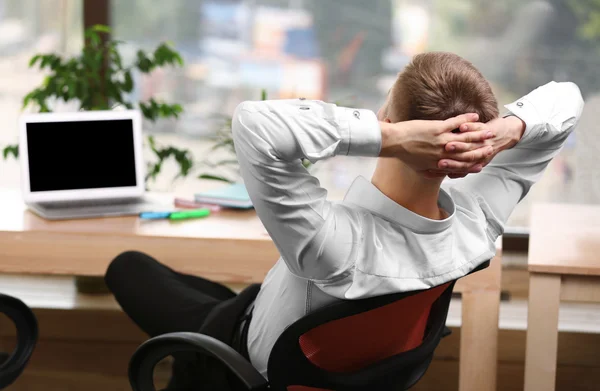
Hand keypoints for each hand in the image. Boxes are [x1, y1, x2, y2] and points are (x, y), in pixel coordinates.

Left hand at [380, 113, 495, 172]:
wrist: (393, 142)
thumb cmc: (402, 154)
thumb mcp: (418, 166)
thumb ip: (429, 169)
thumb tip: (435, 172)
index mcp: (439, 162)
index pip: (460, 164)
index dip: (472, 163)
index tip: (482, 162)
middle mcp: (443, 153)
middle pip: (467, 152)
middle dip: (481, 148)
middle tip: (492, 145)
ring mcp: (441, 140)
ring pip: (465, 138)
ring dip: (478, 134)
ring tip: (489, 130)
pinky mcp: (437, 128)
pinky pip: (456, 123)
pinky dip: (466, 120)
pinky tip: (475, 116)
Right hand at [428, 115, 525, 178]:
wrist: (505, 135)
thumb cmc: (486, 148)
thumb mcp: (473, 160)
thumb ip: (460, 168)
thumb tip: (445, 174)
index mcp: (474, 161)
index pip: (459, 168)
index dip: (447, 168)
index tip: (436, 168)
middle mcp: (480, 153)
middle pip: (464, 157)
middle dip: (452, 160)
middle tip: (441, 160)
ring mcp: (483, 142)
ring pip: (471, 144)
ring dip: (459, 146)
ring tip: (449, 143)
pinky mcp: (486, 129)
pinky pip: (479, 128)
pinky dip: (471, 127)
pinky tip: (462, 126)